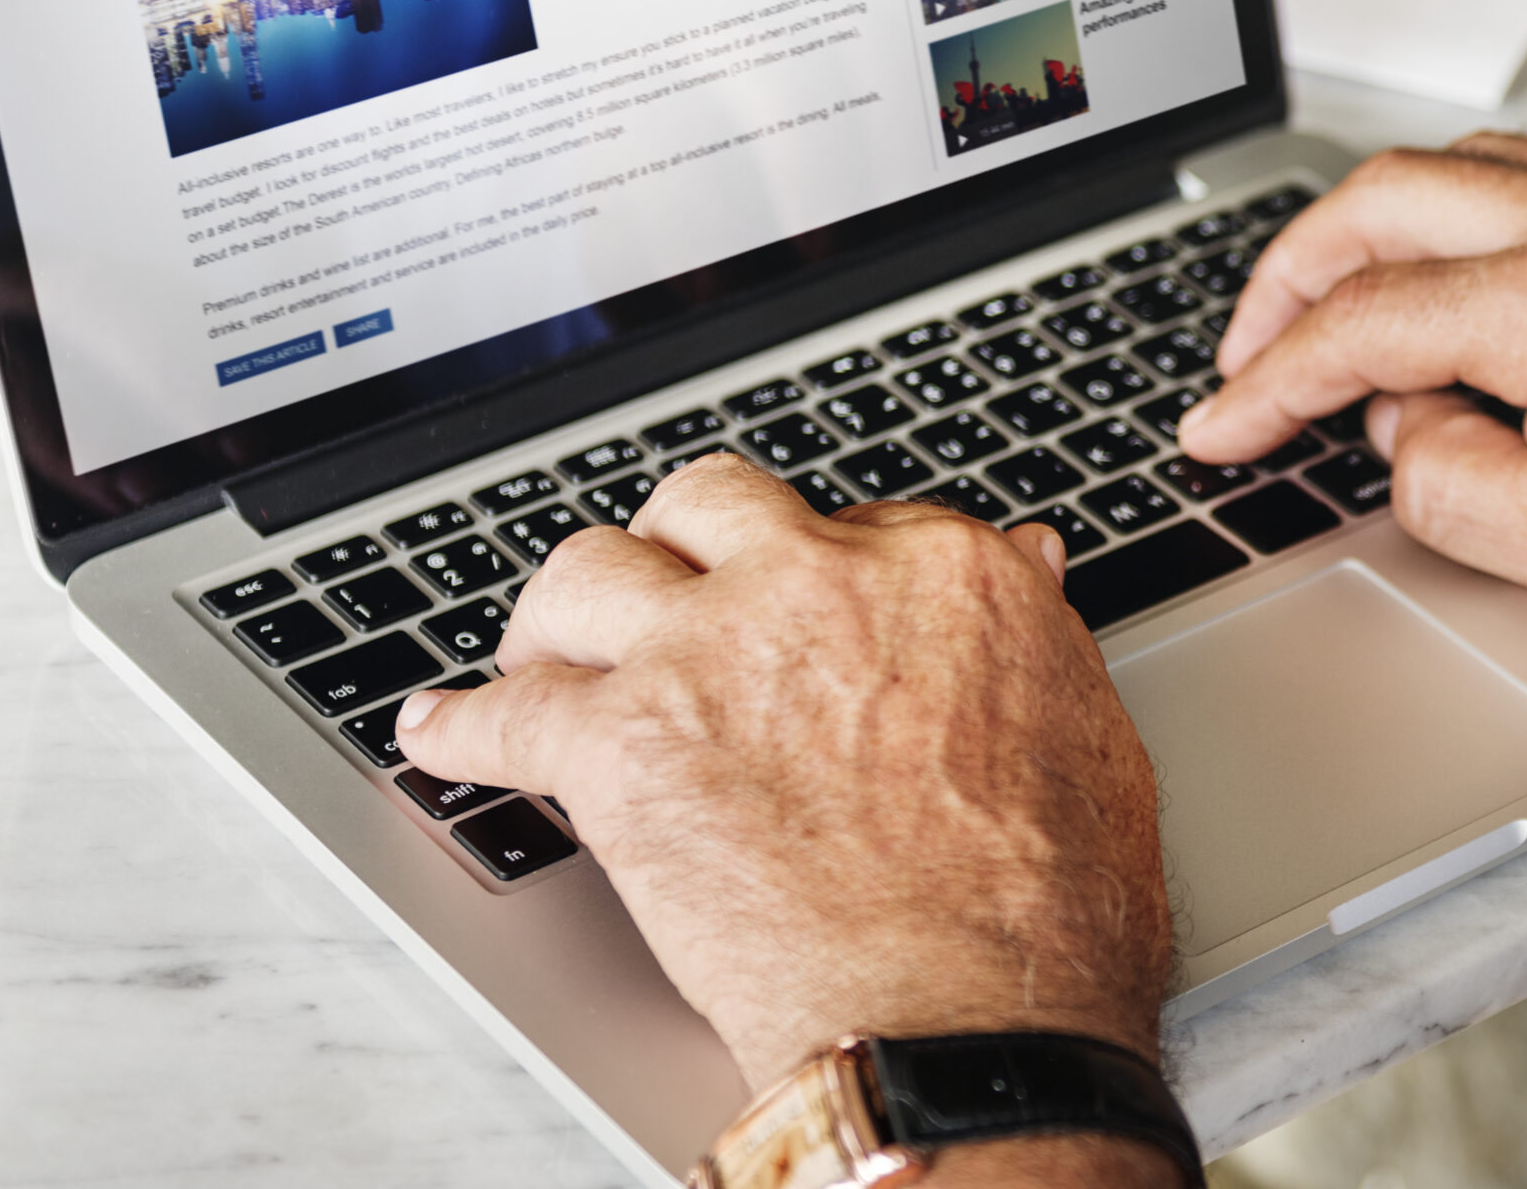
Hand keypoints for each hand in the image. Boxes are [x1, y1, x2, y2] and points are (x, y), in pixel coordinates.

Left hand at [393, 454, 1171, 1092]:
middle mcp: (817, 579)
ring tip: (540, 651)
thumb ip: (1032, 634)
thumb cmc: (1044, 911)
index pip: (841, 521)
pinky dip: (460, 726)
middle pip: (706, 504)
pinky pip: (504, 711)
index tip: (780, 606)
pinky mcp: (621, 742)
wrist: (969, 1022)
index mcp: (938, 572)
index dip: (801, 569)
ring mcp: (711, 650)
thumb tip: (1025, 568)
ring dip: (557, 616)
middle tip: (661, 601)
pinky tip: (438, 732)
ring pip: (587, 571)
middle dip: (676, 547)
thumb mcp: (1088, 735)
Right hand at [1177, 135, 1526, 670]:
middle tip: (1249, 351)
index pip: (1361, 324)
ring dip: (1372, 231)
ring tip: (1334, 311)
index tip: (1218, 426)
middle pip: (1384, 201)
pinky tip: (1455, 286)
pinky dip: (1458, 218)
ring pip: (1459, 166)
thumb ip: (1445, 481)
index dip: (1265, 382)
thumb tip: (1399, 423)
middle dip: (1290, 275)